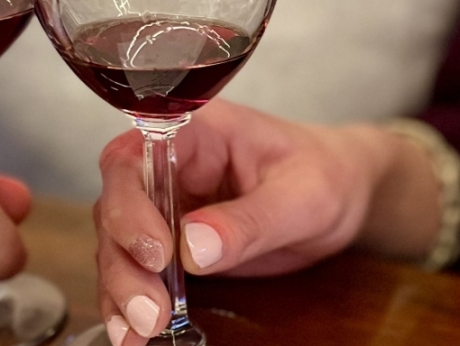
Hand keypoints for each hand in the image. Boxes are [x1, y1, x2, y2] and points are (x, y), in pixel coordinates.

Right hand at [94, 99, 440, 344]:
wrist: (343, 193)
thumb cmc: (325, 174)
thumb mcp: (303, 196)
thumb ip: (251, 219)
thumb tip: (193, 247)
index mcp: (197, 133)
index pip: (135, 157)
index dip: (131, 205)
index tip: (158, 253)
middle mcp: (169, 165)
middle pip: (116, 206)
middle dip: (125, 262)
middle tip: (150, 309)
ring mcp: (166, 205)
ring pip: (118, 244)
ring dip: (122, 290)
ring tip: (140, 330)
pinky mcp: (171, 243)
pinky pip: (137, 271)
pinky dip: (128, 303)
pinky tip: (133, 333)